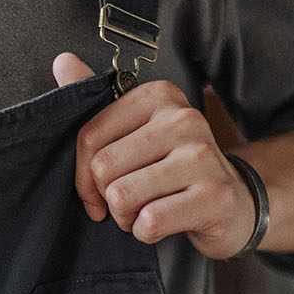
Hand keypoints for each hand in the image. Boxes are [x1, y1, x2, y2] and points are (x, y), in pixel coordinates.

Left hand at [52, 53, 257, 260]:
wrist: (231, 203)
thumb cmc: (172, 168)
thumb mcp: (135, 132)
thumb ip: (97, 101)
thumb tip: (62, 61)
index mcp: (158, 97)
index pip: (90, 138)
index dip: (82, 175)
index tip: (95, 190)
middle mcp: (183, 120)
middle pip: (104, 170)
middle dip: (106, 198)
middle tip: (128, 202)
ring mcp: (202, 157)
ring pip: (122, 197)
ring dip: (125, 217)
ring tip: (145, 211)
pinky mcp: (213, 196)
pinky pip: (149, 222)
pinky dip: (146, 232)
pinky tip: (163, 224)